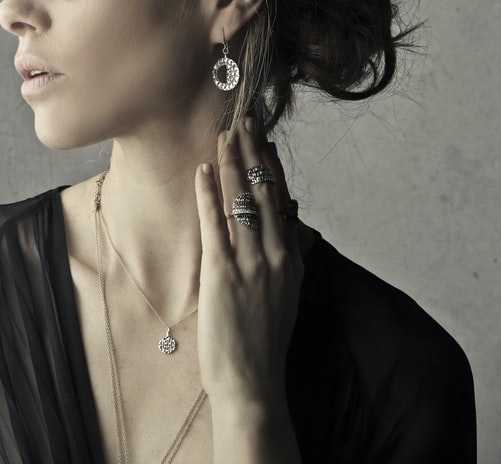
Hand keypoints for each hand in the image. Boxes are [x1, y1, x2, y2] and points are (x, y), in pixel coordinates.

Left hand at [195, 116, 302, 411]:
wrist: (254, 382)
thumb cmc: (267, 339)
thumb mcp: (290, 294)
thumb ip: (293, 258)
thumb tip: (297, 232)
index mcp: (291, 257)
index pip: (282, 198)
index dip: (272, 165)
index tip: (264, 138)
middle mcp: (276, 253)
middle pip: (264, 190)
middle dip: (254, 151)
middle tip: (244, 119)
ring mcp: (250, 261)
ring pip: (242, 199)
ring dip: (232, 162)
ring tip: (225, 134)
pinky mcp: (222, 271)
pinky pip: (214, 223)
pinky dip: (208, 193)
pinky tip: (203, 171)